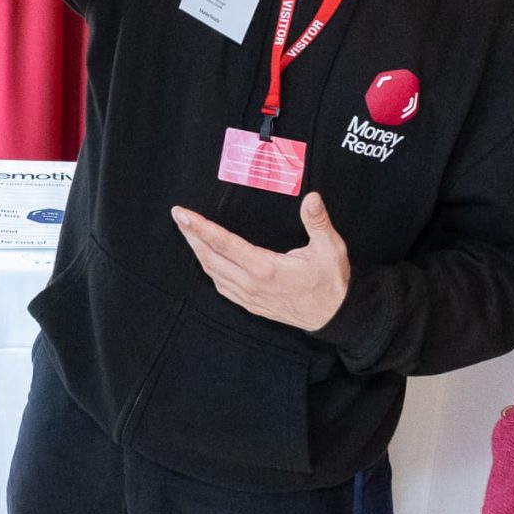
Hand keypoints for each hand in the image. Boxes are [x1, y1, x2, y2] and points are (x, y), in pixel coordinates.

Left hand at [170, 193, 351, 331]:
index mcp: (265, 268)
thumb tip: (311, 198)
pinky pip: (221, 286)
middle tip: (178, 217)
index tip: (182, 214)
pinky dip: (208, 269)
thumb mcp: (330, 248)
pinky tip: (206, 259)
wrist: (334, 316)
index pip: (223, 243)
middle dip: (191, 235)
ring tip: (188, 233)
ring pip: (212, 272)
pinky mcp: (251, 304)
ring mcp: (248, 296)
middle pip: (210, 257)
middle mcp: (251, 284)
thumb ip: (318, 222)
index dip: (200, 227)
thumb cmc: (331, 281)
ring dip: (197, 251)